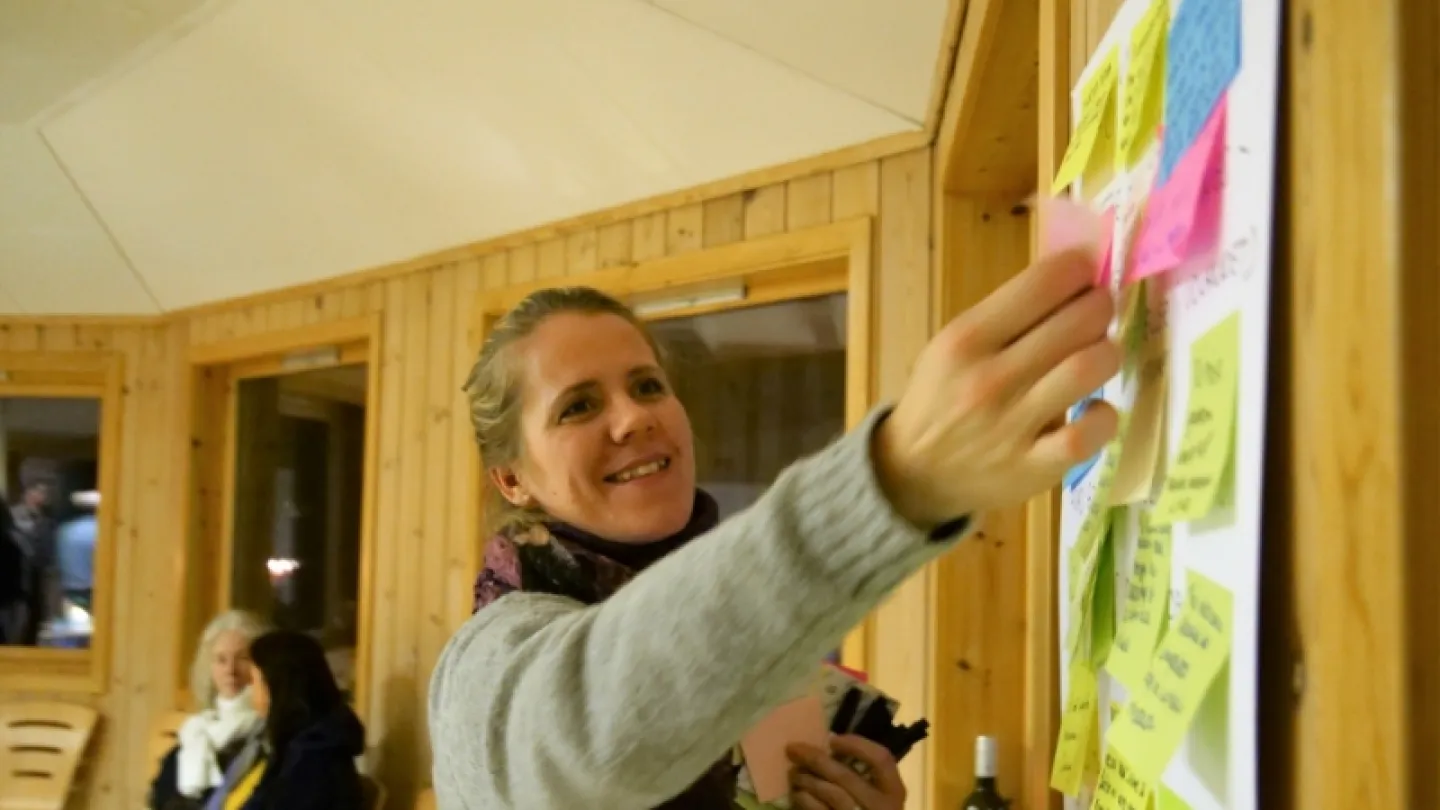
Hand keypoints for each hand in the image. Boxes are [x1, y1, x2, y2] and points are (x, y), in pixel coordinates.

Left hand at [786, 735, 905, 809]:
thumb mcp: (877, 793)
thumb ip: (860, 772)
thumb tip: (826, 747)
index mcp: (894, 790)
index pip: (881, 759)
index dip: (856, 745)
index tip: (833, 740)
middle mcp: (881, 806)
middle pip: (846, 776)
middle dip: (816, 760)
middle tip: (793, 749)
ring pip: (831, 794)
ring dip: (806, 780)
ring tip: (793, 773)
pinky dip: (805, 801)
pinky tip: (797, 795)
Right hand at [875, 246, 1119, 526]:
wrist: (914, 473)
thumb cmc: (939, 398)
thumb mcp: (951, 345)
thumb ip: (1005, 315)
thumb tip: (1074, 279)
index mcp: (966, 339)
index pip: (1042, 284)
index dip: (1078, 269)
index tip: (1085, 273)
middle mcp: (990, 378)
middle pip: (1078, 321)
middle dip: (1100, 307)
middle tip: (1098, 313)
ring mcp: (1013, 425)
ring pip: (1089, 368)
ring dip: (1107, 354)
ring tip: (1098, 355)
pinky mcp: (1034, 466)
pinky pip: (1088, 434)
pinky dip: (1103, 416)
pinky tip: (1093, 409)